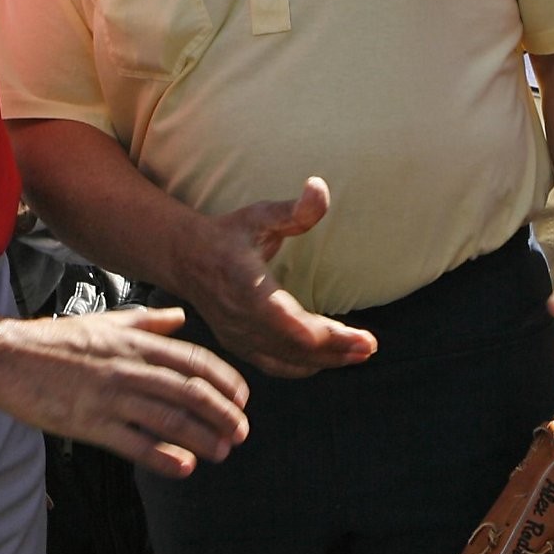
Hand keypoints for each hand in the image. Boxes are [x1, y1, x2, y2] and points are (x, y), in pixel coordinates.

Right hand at [0, 307, 249, 476]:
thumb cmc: (55, 339)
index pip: (194, 361)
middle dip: (223, 413)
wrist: (5, 355)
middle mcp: (129, 367)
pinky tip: (184, 467)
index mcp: (136, 342)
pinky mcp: (89, 423)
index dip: (225, 381)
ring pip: (169, 418)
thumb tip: (180, 318)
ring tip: (222, 451)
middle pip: (190, 391)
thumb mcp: (107, 321)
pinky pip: (134, 443)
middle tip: (241, 432)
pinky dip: (163, 457)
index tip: (242, 399)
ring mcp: (110, 396)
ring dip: (202, 437)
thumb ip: (148, 321)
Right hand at [185, 177, 378, 378]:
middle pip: (294, 347)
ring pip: (287, 360)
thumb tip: (320, 187)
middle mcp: (241, 318)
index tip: (361, 338)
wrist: (184, 259)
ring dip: (326, 361)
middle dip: (336, 350)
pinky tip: (329, 360)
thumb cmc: (228, 234)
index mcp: (246, 285)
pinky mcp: (239, 346)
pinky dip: (304, 367)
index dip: (324, 335)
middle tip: (369, 346)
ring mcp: (238, 336)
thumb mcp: (259, 215)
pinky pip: (275, 365)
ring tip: (359, 354)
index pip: (288, 320)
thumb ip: (293, 209)